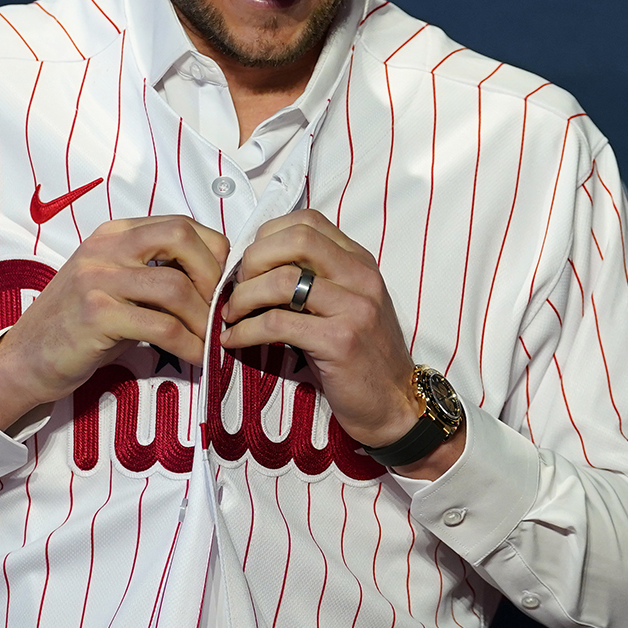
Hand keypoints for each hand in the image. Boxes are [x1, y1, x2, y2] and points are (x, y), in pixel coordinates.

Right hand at [0, 215, 227, 429]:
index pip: (180, 224)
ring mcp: (98, 278)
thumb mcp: (114, 285)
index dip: (213, 253)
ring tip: (212, 339)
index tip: (223, 284)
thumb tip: (214, 282)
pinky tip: (197, 356)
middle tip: (221, 308)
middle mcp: (105, 247)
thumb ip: (153, 272)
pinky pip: (162, 326)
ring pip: (175, 286)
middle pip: (181, 238)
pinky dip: (189, 344)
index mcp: (114, 233)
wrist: (25, 359)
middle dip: (213, 274)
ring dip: (204, 318)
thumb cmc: (77, 326)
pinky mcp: (97, 314)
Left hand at [221, 210, 461, 477]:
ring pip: (283, 280)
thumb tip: (255, 266)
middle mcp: (361, 277)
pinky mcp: (341, 342)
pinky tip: (233, 340)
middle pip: (296, 239)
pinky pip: (278, 323)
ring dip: (243, 297)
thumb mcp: (347, 306)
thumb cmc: (363, 358)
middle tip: (235, 287)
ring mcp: (355, 308)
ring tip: (231, 315)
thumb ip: (316, 280)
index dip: (267, 236)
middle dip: (253, 259)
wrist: (397, 405)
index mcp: (360, 262)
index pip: (308, 222)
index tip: (249, 264)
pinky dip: (246, 330)